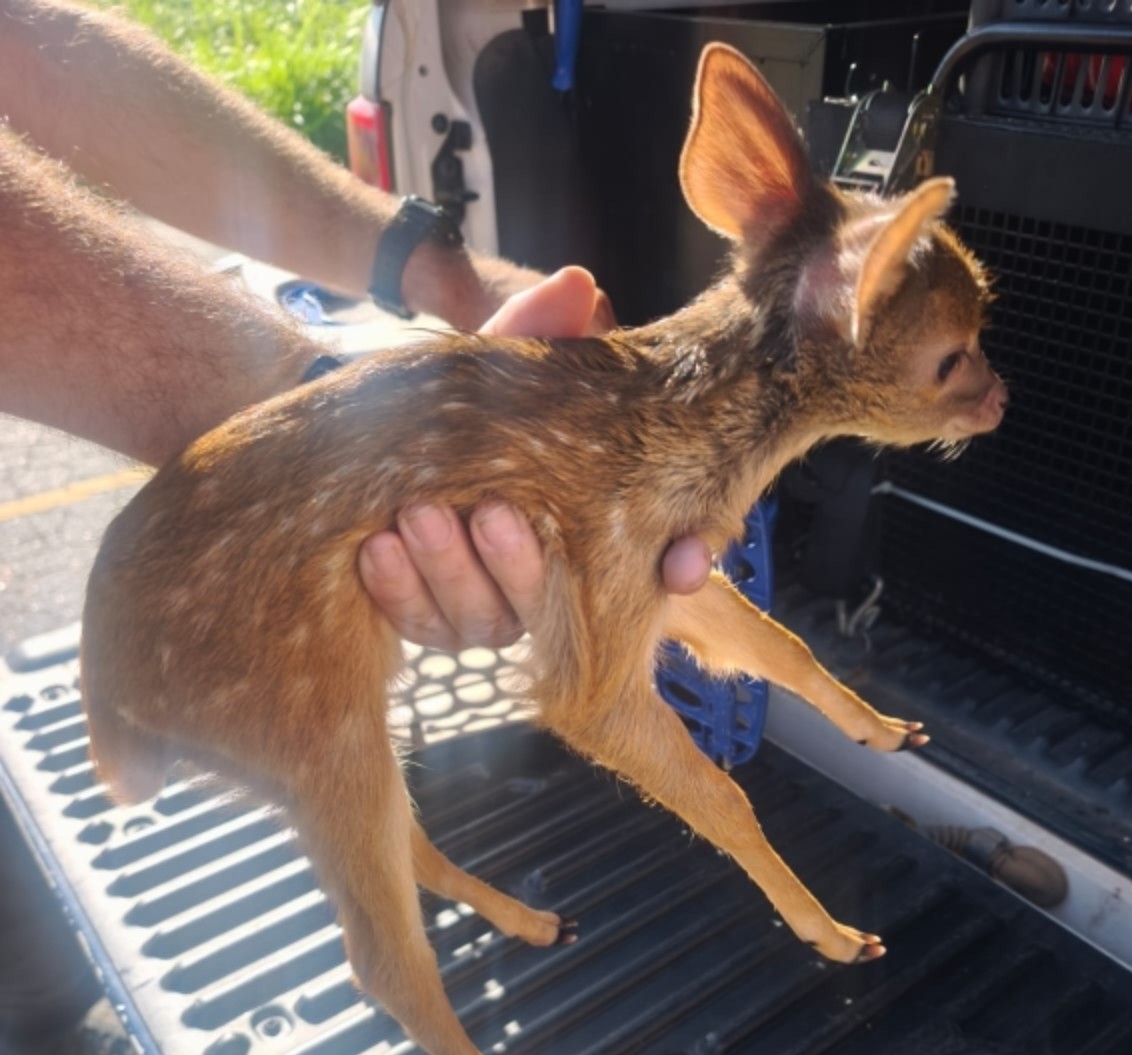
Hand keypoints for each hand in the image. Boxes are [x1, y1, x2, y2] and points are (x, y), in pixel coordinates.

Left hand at [358, 267, 709, 650]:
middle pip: (555, 598)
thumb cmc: (466, 411)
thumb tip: (579, 285)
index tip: (683, 565)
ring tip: (417, 514)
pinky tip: (376, 546)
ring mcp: (493, 609)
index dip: (685, 563)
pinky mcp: (434, 621)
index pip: (664, 560)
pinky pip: (420, 623)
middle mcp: (555, 580)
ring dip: (449, 568)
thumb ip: (538, 334)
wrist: (379, 441)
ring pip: (483, 618)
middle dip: (519, 563)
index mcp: (596, 526)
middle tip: (491, 512)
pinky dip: (398, 588)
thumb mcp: (497, 368)